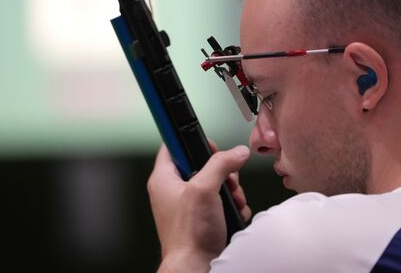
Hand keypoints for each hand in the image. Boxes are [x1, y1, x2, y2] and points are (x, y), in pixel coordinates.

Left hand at [148, 143, 250, 271]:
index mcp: (164, 179)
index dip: (192, 141)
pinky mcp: (201, 218)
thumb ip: (221, 164)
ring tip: (232, 201)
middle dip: (222, 172)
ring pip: (215, 183)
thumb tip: (236, 152)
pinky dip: (231, 206)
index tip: (208, 145)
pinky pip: (220, 202)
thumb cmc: (188, 234)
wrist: (195, 267)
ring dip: (230, 191)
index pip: (173, 145)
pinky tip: (232, 213)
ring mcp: (188, 205)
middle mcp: (174, 191)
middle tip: (225, 180)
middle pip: (202, 165)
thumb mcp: (205, 189)